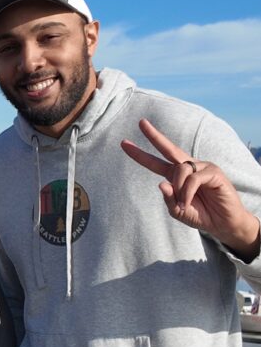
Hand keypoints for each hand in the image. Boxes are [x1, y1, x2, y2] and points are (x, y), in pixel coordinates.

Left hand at [121, 118, 260, 260]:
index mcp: (176, 175)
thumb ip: (168, 198)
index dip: (140, 154)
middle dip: (154, 135)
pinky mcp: (213, 171)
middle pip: (168, 148)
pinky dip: (188, 192)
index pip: (155, 162)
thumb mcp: (177, 210)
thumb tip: (161, 183)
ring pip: (180, 170)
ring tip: (184, 204)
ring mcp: (201, 167)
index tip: (124, 143)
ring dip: (179, 189)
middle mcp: (188, 167)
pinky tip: (189, 202)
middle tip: (141, 122)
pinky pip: (193, 179)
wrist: (222, 223)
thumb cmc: (200, 215)